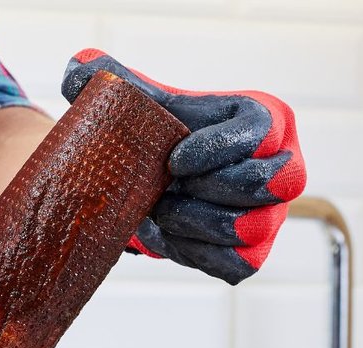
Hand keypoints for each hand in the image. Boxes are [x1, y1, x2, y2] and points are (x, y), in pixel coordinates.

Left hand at [62, 50, 306, 284]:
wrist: (159, 185)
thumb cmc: (164, 136)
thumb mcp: (144, 103)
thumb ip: (113, 79)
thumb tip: (78, 69)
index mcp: (266, 119)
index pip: (260, 133)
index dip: (216, 149)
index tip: (173, 161)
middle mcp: (284, 166)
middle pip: (263, 183)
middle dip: (205, 189)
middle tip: (163, 190)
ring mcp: (274, 213)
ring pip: (251, 227)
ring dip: (194, 223)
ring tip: (160, 211)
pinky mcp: (256, 252)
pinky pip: (237, 262)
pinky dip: (196, 252)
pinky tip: (170, 234)